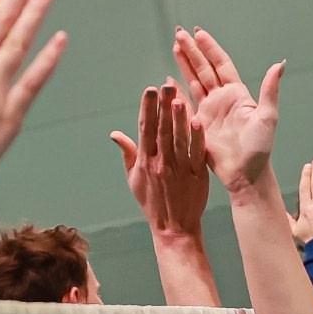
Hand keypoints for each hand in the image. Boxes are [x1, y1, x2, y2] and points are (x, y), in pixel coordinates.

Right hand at [110, 83, 209, 238]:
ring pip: (178, 139)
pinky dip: (197, 137)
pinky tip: (197, 121)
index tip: (149, 90)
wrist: (174, 228)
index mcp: (145, 162)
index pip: (145, 130)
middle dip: (163, 107)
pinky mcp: (197, 175)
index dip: (146, 109)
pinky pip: (196, 153)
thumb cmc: (152, 202)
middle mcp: (161, 163)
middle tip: (165, 85)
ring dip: (178, 118)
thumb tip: (115, 134)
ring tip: (179, 98)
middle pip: (161, 130)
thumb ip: (128, 153)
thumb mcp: (134, 179)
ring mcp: (180, 169)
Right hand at [171, 28, 283, 189]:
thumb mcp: (268, 117)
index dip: (210, 48)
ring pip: (194, 81)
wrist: (246, 174)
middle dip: (192, 50)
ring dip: (184, 64)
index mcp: (237, 94)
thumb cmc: (260, 148)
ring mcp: (209, 111)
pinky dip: (176, 92)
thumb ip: (270, 90)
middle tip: (180, 33)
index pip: (221, 65)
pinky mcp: (198, 125)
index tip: (199, 33)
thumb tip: (279, 64)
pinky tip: (167, 80)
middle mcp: (222, 99)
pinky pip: (185, 104)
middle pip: (204, 69)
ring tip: (175, 46)